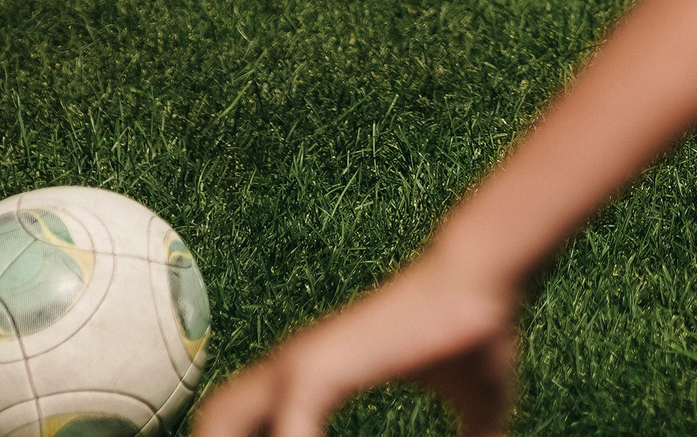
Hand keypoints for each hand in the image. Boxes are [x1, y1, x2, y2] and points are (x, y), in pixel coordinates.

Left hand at [189, 253, 519, 436]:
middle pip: (214, 417)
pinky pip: (285, 435)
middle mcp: (294, 366)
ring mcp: (299, 365)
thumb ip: (476, 434)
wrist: (483, 276)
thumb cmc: (479, 331)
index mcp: (316, 373)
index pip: (250, 419)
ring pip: (218, 421)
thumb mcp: (477, 401)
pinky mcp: (318, 370)